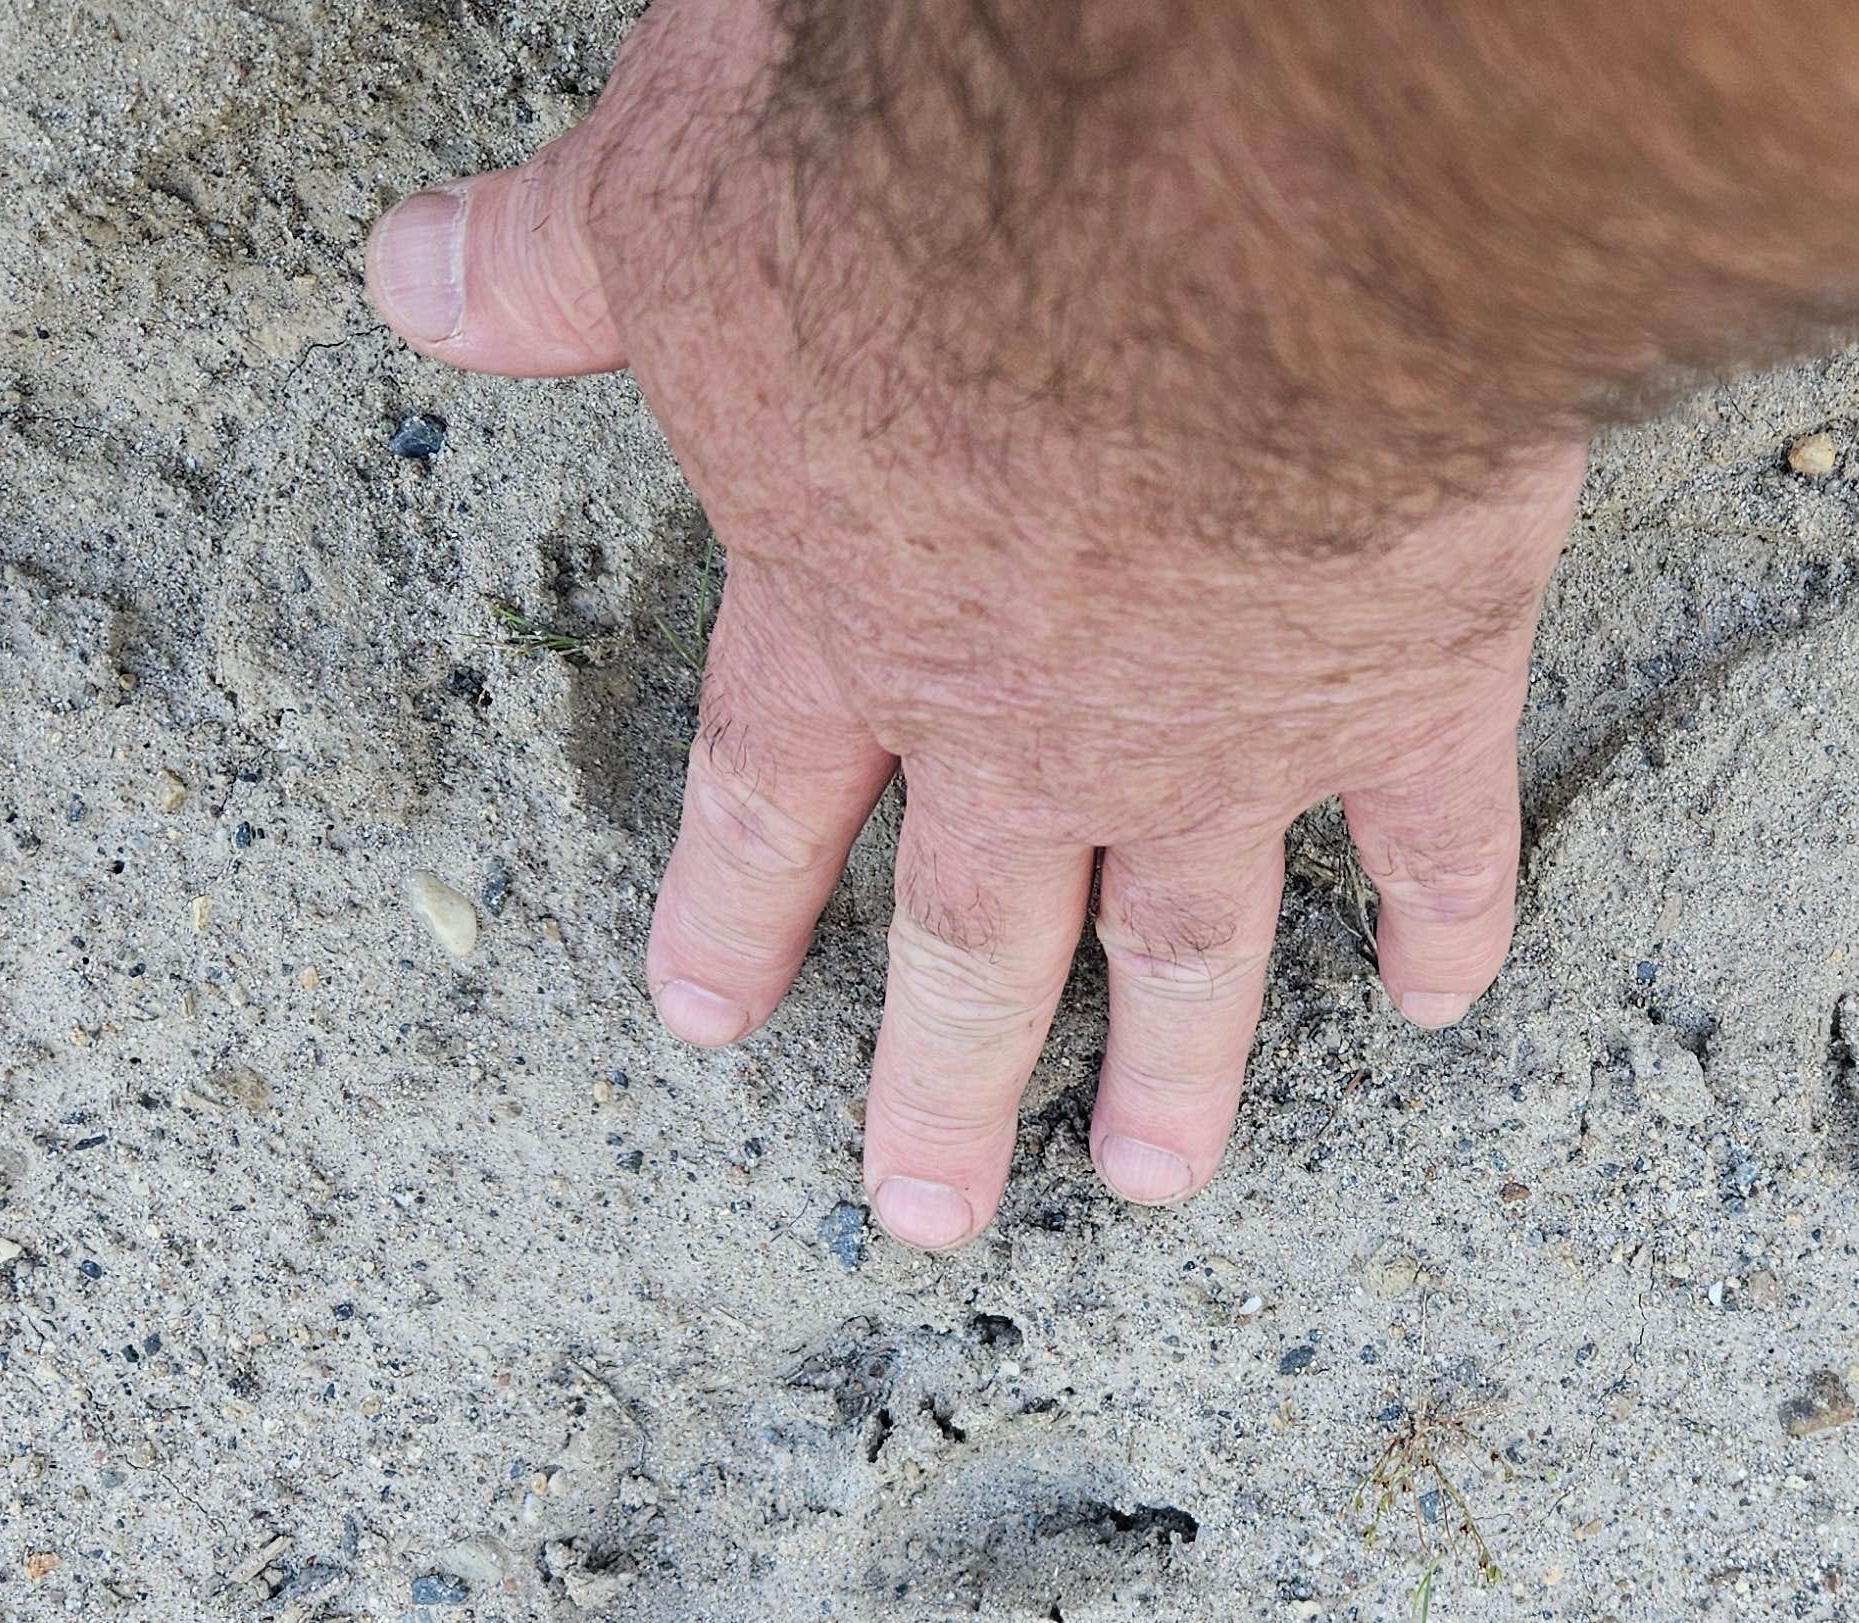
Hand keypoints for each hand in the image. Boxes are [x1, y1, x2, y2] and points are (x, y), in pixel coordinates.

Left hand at [364, 0, 1582, 1250]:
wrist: (1224, 212)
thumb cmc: (942, 180)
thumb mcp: (688, 190)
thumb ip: (565, 266)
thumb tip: (416, 276)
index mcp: (849, 607)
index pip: (766, 790)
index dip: (732, 906)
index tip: (707, 1020)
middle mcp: (1029, 719)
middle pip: (967, 937)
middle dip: (939, 1080)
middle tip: (926, 1206)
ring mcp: (1224, 730)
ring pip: (1188, 944)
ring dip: (1174, 1071)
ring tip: (1159, 1177)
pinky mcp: (1405, 689)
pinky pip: (1431, 841)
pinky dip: (1441, 924)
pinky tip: (1441, 997)